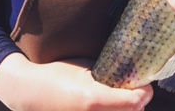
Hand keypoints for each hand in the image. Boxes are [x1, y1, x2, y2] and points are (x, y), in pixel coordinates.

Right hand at [0, 53, 152, 110]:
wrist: (29, 93)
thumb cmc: (55, 75)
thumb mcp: (83, 67)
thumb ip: (108, 70)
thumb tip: (130, 69)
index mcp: (94, 100)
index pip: (136, 102)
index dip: (145, 92)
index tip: (145, 84)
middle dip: (137, 103)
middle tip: (135, 90)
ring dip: (126, 110)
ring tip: (121, 98)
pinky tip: (109, 106)